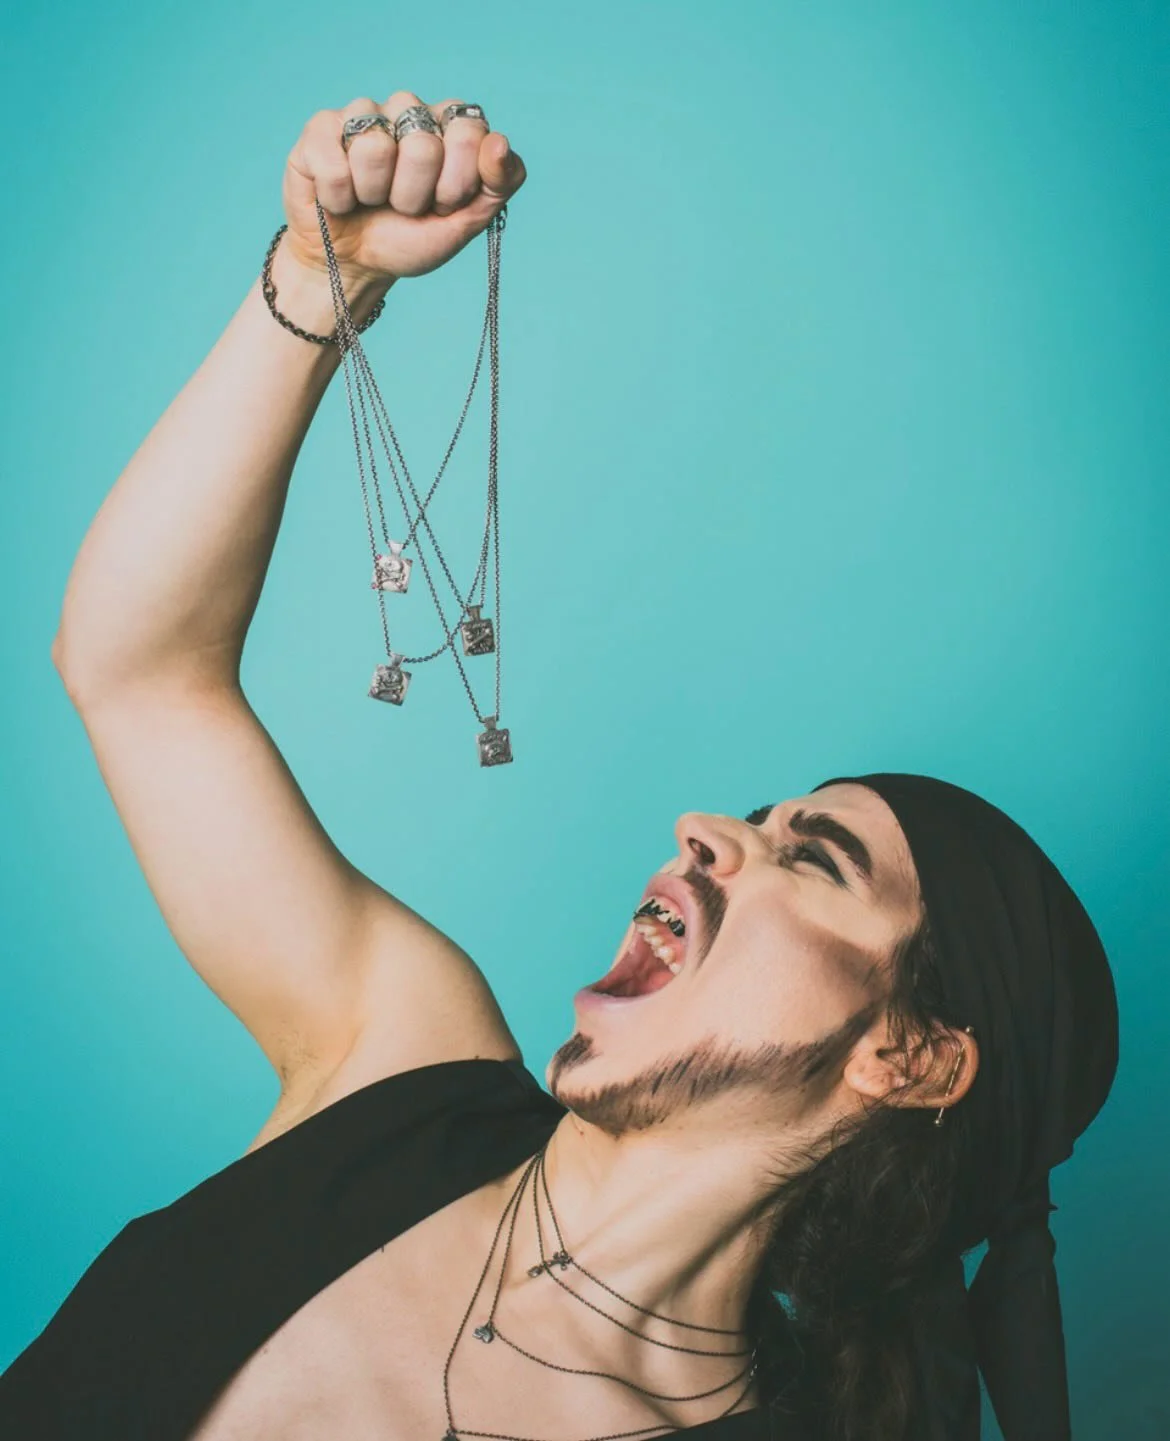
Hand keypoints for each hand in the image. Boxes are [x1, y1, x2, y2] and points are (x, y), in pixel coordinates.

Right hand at [281, 90, 526, 285]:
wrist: (354, 264)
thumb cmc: (409, 239)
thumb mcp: (465, 222)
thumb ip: (498, 184)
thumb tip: (500, 142)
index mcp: (448, 125)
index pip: (470, 133)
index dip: (456, 184)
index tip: (443, 205)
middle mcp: (408, 109)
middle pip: (423, 144)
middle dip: (414, 195)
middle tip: (403, 207)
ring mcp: (363, 114)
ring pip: (376, 147)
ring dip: (374, 193)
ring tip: (370, 201)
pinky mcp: (321, 128)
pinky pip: (334, 158)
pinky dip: (338, 195)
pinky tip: (340, 198)